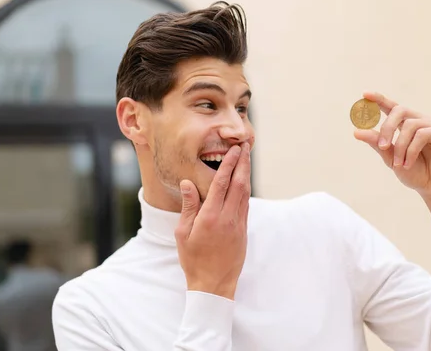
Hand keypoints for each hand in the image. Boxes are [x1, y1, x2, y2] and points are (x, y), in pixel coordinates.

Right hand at [175, 143, 250, 299]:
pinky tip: (244, 182)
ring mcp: (238, 224)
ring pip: (245, 193)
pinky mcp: (243, 231)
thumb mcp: (183, 233)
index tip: (234, 150)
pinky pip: (246, 205)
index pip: (222, 183)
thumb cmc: (193, 259)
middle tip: (246, 146)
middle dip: (243, 163)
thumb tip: (188, 183)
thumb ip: (188, 206)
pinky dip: (246, 190)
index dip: (229, 164)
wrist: (213, 284)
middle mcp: (228, 218)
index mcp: (210, 217)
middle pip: (239, 184)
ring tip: (247, 159)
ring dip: (246, 174)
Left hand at [354, 92, 430, 224]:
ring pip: (410, 125)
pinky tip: (410, 163)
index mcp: (407, 125)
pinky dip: (412, 149)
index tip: (365, 94)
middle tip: (382, 146)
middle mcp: (421, 121)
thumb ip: (377, 144)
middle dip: (387, 127)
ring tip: (400, 164)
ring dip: (401, 146)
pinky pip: (423, 133)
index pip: (392, 107)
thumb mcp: (391, 159)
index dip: (379, 99)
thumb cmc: (415, 173)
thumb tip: (357, 131)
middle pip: (400, 110)